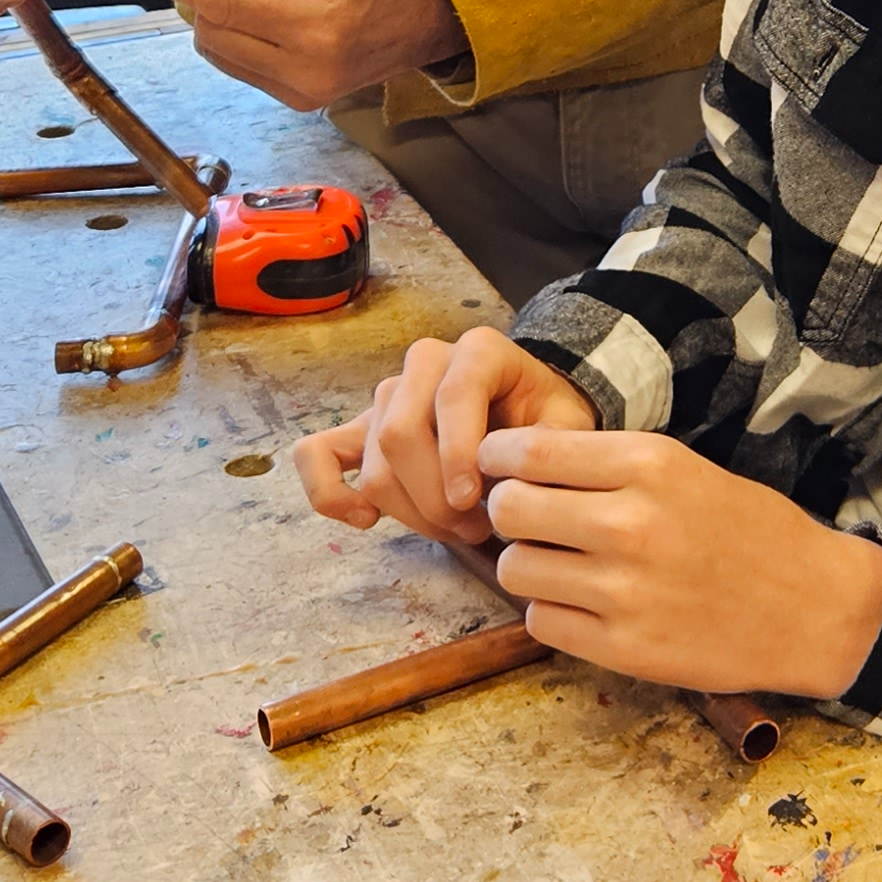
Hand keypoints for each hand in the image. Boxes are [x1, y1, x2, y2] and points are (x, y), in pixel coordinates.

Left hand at [112, 0, 464, 108]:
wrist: (447, 10)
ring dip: (220, 11)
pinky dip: (238, 32)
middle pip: (209, 25)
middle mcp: (307, 69)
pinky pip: (239, 63)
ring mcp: (305, 91)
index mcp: (318, 24)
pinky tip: (275, 11)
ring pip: (217, 47)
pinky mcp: (303, 99)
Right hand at [292, 325, 594, 546]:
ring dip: (409, 511)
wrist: (530, 413)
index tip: (475, 503)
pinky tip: (366, 520)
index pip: (452, 396)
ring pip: (373, 461)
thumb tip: (510, 485)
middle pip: (400, 433)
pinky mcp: (358, 429)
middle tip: (475, 529)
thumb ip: (547, 450)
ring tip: (456, 530)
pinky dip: (329, 494)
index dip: (458, 455)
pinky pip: (314, 455)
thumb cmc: (547, 420)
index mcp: (478, 351)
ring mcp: (386, 395)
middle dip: (433, 496)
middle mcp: (424, 363)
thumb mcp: (566, 428)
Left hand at [485, 430, 881, 701]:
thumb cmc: (747, 530)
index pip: (531, 452)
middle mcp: (632, 524)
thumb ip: (609, 467)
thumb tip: (518, 465)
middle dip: (508, 511)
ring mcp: (625, 592)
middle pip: (509, 509)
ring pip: (516, 568)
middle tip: (529, 519)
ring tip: (563, 564)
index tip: (501, 465)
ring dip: (530, 564)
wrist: (811, 607)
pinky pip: (541, 621)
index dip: (500, 457)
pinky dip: (552, 611)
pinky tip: (585, 602)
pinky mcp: (623, 649)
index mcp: (650, 466)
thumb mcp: (686, 470)